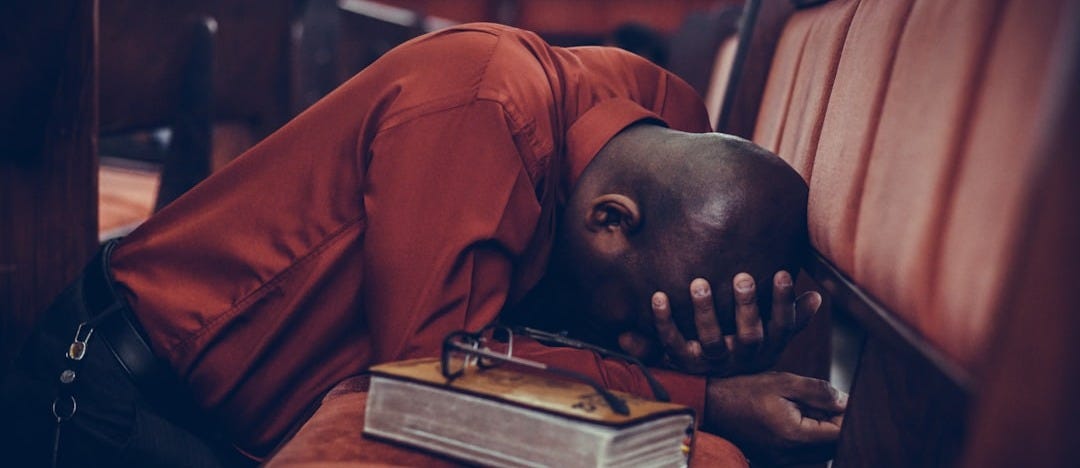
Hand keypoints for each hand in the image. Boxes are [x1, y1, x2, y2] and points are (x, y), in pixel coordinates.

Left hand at [622, 271, 820, 374]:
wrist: (714, 390)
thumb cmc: (746, 349)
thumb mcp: (773, 338)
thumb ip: (793, 318)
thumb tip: (818, 296)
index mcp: (765, 347)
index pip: (781, 326)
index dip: (783, 302)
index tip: (783, 273)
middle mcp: (741, 357)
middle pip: (749, 335)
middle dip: (747, 306)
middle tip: (743, 277)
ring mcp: (712, 361)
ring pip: (711, 339)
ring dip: (705, 311)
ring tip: (699, 283)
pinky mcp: (685, 362)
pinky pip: (672, 342)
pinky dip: (664, 321)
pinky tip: (658, 296)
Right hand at [704, 372, 845, 465]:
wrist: (710, 407)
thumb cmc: (744, 391)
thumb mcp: (783, 382)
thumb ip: (818, 392)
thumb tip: (846, 402)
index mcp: (794, 435)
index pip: (840, 434)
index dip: (846, 417)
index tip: (839, 401)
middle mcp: (789, 456)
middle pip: (833, 446)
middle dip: (834, 424)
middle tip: (817, 403)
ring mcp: (782, 462)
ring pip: (820, 452)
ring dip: (821, 432)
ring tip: (800, 410)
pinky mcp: (776, 462)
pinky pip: (804, 454)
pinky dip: (806, 438)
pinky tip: (791, 420)